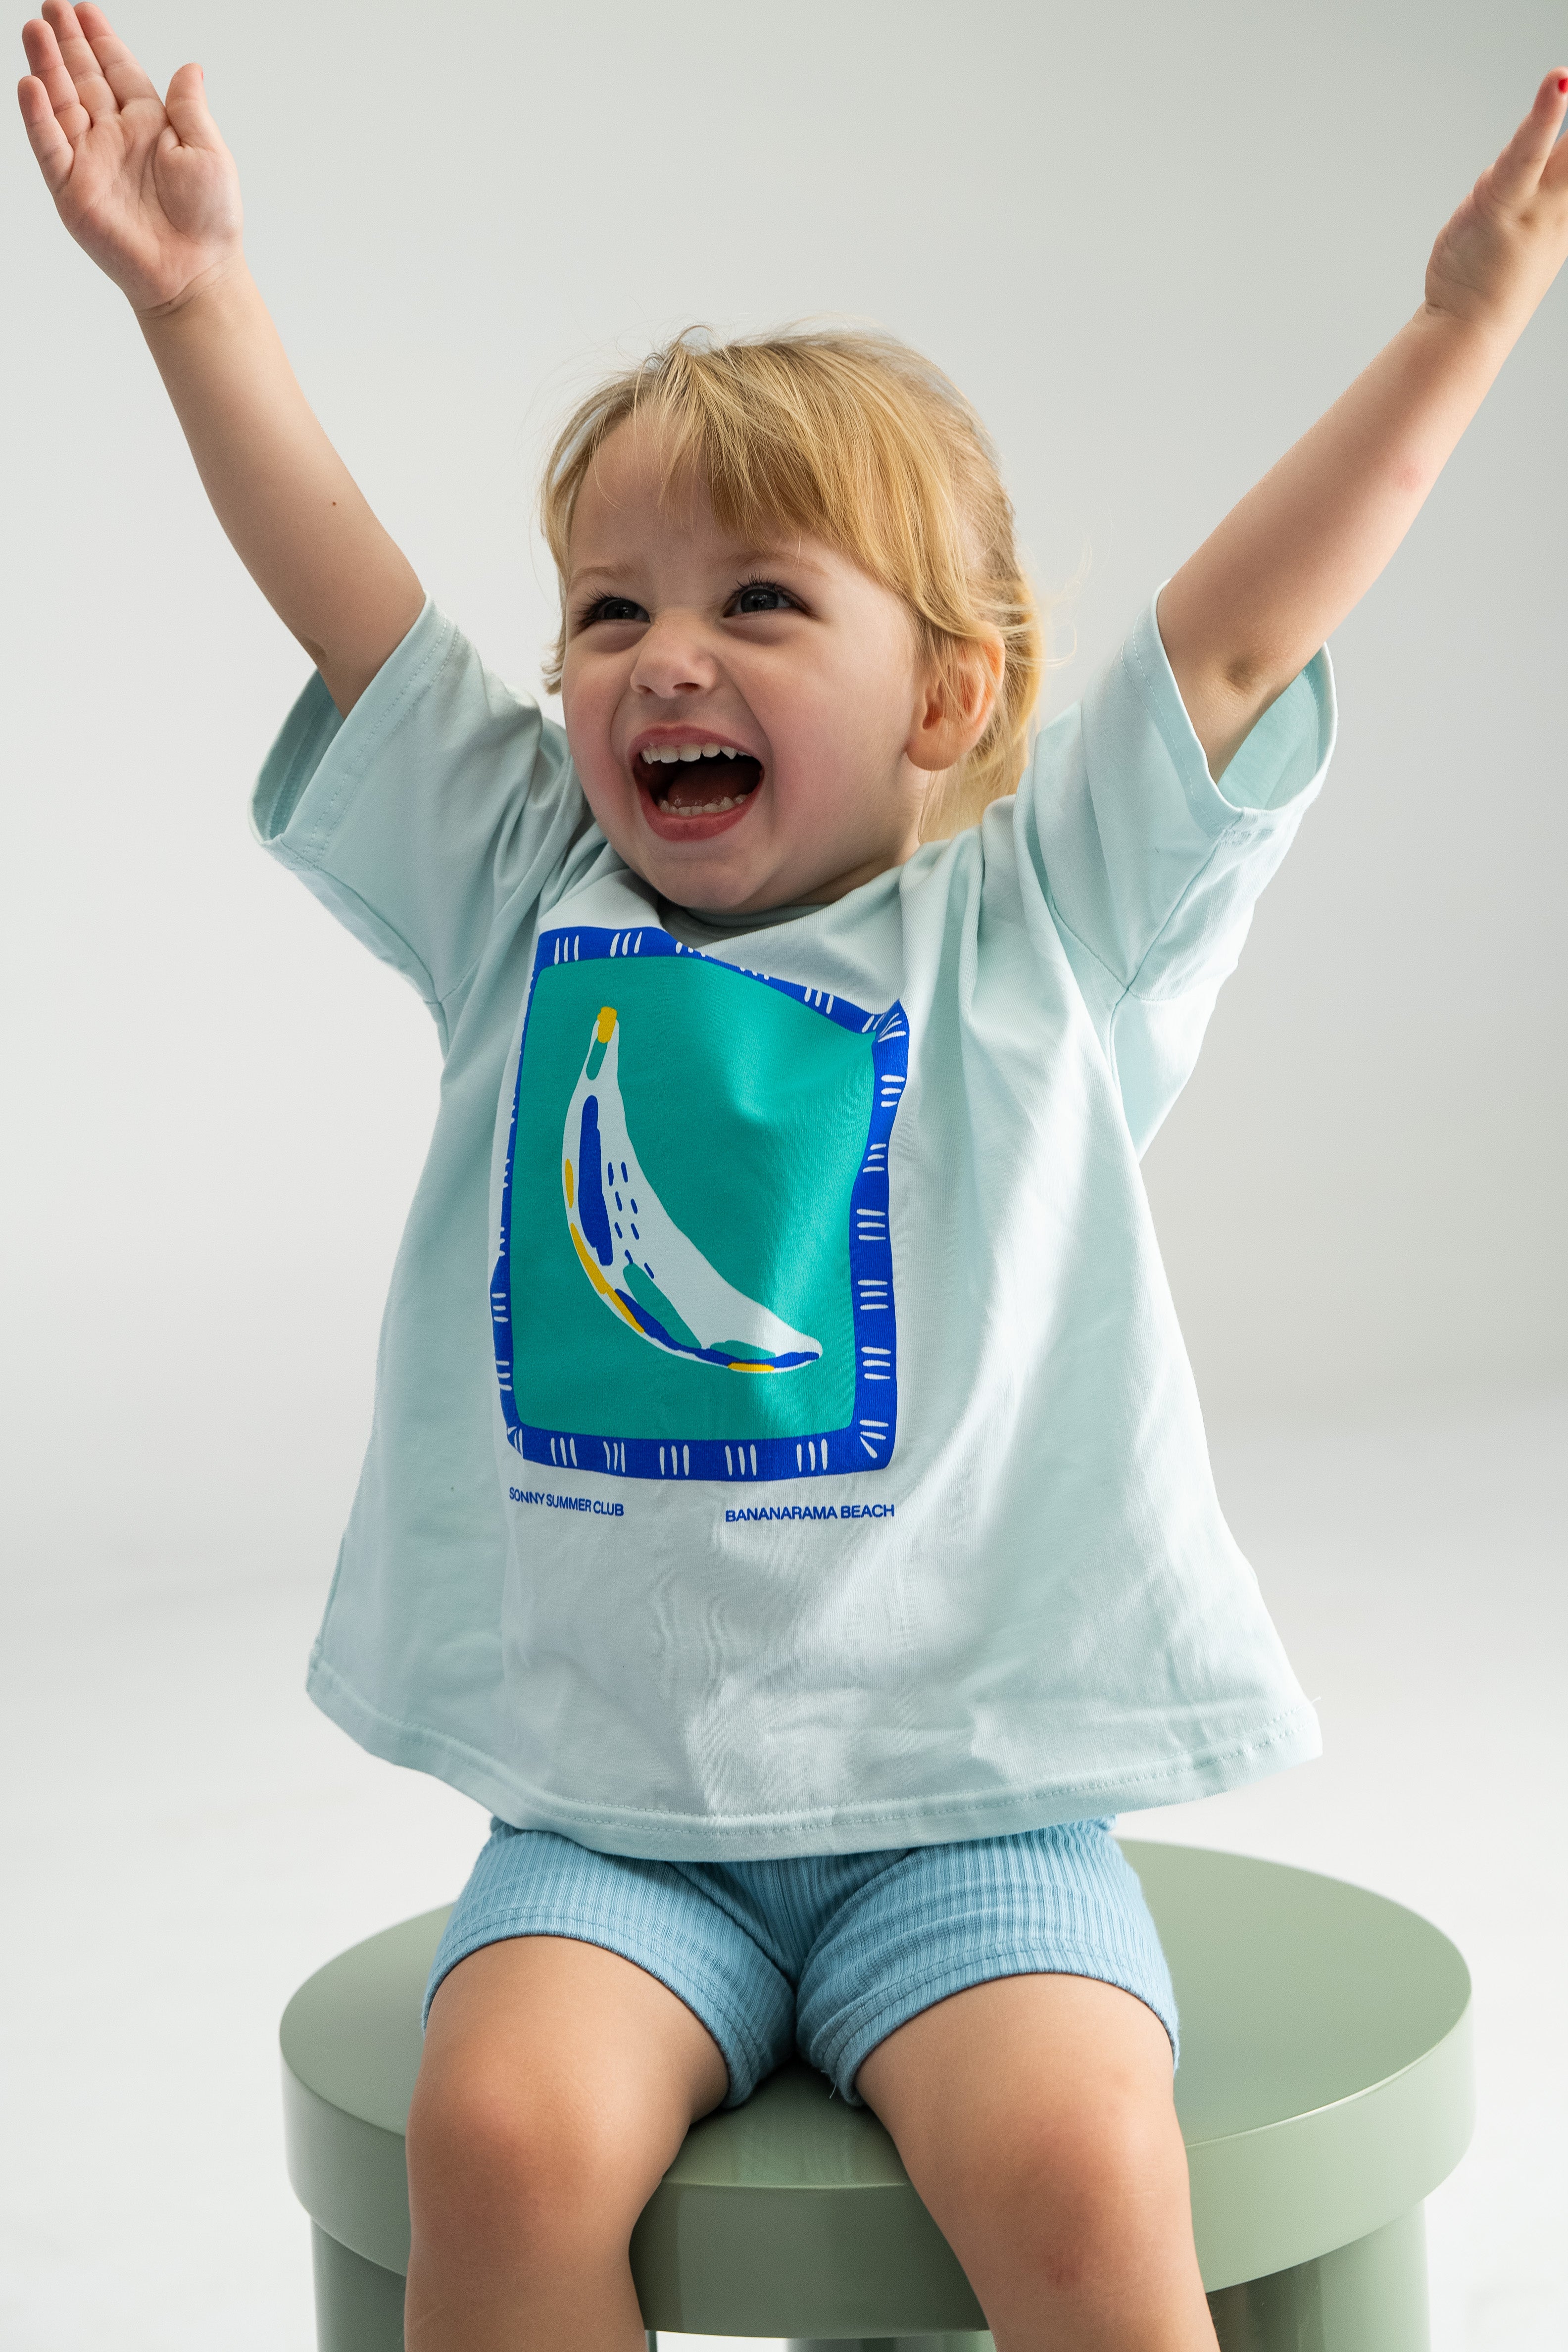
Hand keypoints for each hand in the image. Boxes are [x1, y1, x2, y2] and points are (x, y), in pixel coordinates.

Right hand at [18, 0, 241, 313]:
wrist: (196, 273)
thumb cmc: (209, 221)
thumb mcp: (209, 152)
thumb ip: (190, 107)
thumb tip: (189, 67)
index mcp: (147, 125)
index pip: (117, 71)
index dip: (100, 40)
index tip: (83, 9)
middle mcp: (114, 138)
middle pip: (82, 78)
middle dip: (65, 42)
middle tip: (50, 6)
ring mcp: (90, 161)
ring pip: (60, 103)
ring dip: (46, 67)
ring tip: (35, 30)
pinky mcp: (72, 189)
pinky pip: (50, 145)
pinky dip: (38, 116)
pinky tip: (30, 83)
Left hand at [1425, 69, 1567, 338]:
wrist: (1467, 329)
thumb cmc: (1490, 279)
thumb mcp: (1530, 229)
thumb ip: (1543, 185)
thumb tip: (1539, 144)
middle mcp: (1562, 205)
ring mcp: (1534, 205)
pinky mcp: (1501, 204)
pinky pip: (1526, 153)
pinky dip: (1544, 117)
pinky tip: (1559, 83)